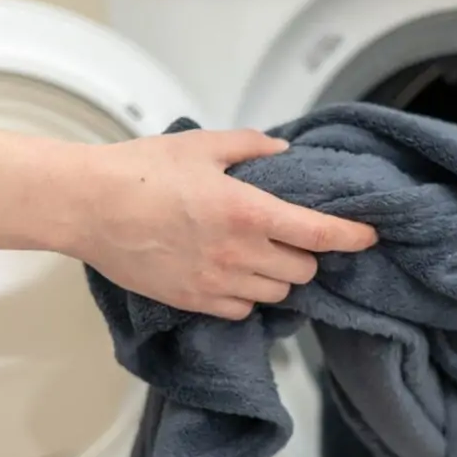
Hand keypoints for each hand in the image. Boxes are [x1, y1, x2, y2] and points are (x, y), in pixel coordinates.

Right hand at [69, 129, 378, 318]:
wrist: (88, 207)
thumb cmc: (140, 171)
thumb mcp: (200, 146)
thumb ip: (250, 147)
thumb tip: (282, 153)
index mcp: (248, 211)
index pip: (319, 233)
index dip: (352, 237)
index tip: (368, 236)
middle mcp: (240, 253)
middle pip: (303, 271)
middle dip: (306, 255)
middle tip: (291, 238)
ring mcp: (217, 282)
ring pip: (277, 295)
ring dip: (279, 278)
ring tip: (260, 256)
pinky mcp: (195, 302)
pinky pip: (242, 310)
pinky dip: (248, 296)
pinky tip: (233, 275)